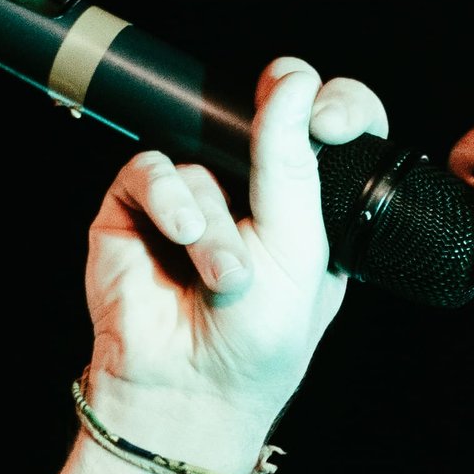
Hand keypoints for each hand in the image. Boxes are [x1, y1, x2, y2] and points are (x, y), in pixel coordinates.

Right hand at [80, 57, 390, 451]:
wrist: (190, 391)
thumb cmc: (257, 342)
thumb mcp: (299, 254)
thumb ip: (294, 166)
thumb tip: (295, 82)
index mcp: (309, 200)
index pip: (330, 124)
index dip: (336, 106)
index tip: (333, 121)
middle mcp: (250, 188)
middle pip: (266, 111)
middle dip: (278, 119)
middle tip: (288, 127)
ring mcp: (193, 192)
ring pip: (204, 157)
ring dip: (216, 221)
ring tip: (224, 276)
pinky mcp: (137, 203)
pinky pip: (153, 169)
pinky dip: (169, 200)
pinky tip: (181, 239)